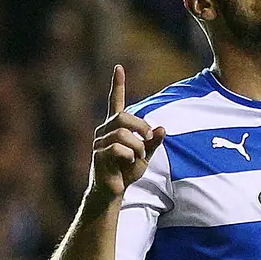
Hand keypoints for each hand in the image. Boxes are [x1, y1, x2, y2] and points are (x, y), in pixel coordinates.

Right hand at [89, 64, 164, 201]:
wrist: (113, 191)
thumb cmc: (127, 172)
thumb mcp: (146, 155)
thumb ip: (154, 142)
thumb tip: (162, 128)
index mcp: (115, 127)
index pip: (115, 101)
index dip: (117, 85)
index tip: (118, 67)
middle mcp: (104, 130)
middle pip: (124, 116)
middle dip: (141, 127)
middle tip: (149, 141)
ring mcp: (99, 141)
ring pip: (123, 134)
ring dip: (137, 147)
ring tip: (137, 158)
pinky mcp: (98, 154)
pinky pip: (118, 148)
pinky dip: (129, 156)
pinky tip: (127, 163)